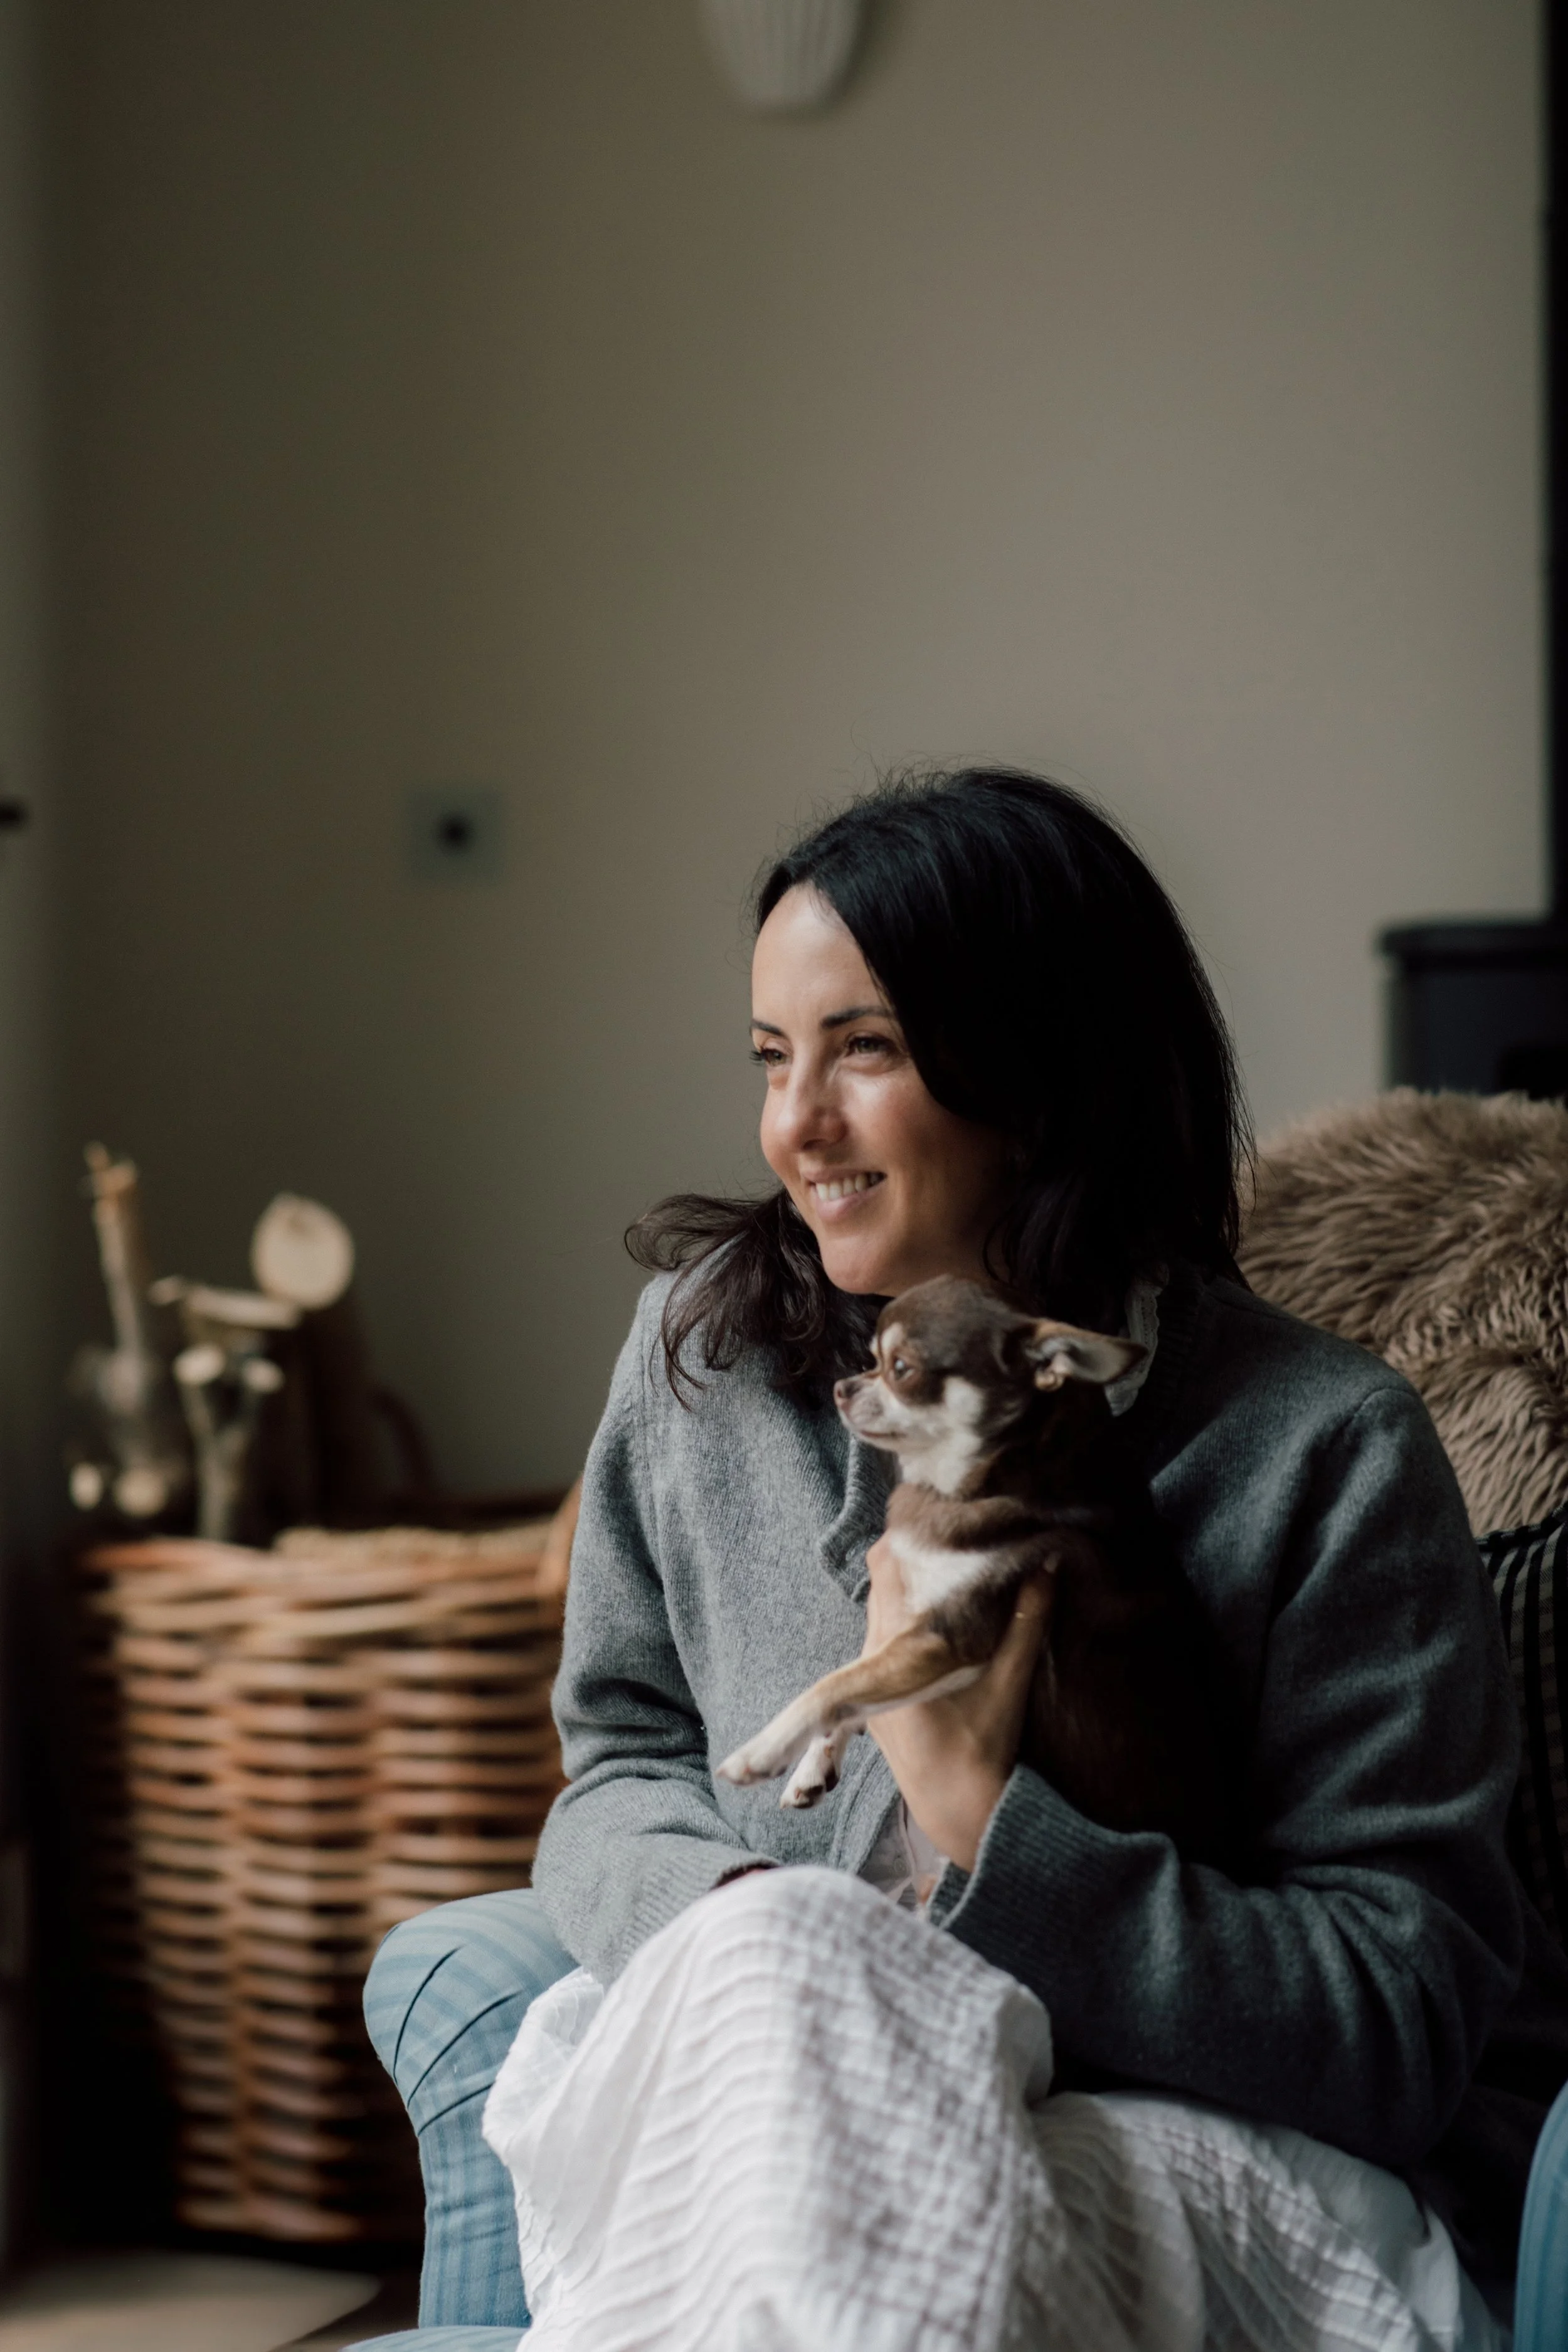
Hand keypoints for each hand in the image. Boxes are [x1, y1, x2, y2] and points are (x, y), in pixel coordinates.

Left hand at [862, 1534, 1050, 1873]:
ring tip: (942, 1570)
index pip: (887, 1575)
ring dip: (907, 1594)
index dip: (905, 1542)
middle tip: (945, 1538)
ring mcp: (869, 1685)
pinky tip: (933, 1621)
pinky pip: (881, 1647)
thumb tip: (1045, 1567)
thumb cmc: (983, 1750)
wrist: (958, 1814)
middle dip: (910, 1563)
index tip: (931, 1519)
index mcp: (898, 1653)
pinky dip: (903, 1625)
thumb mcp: (1009, 1684)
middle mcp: (872, 1663)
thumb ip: (1027, 1624)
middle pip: (881, 1591)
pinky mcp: (876, 1704)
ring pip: (880, 1618)